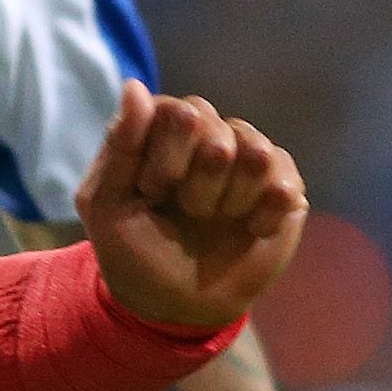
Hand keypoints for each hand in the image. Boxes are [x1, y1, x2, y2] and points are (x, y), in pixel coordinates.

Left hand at [72, 82, 307, 332]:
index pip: (177, 111)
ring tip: (216, 219)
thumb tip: (134, 86)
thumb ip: (119, 145)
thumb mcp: (106, 204)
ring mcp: (247, 155)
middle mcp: (207, 132)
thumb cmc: (134, 251)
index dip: (167, 157)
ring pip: (254, 152)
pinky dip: (262, 216)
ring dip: (230, 200)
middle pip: (216, 129)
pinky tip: (249, 230)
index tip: (151, 192)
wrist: (177, 304)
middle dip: (197, 184)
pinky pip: (285, 182)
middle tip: (186, 211)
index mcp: (161, 129)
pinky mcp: (282, 184)